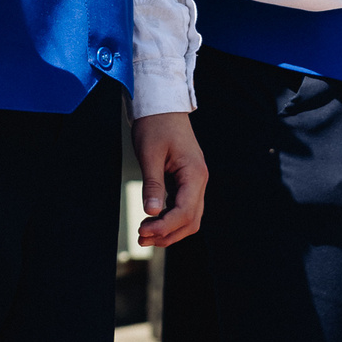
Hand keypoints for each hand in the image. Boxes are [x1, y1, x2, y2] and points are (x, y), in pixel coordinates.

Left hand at [133, 110, 208, 246]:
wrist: (161, 103)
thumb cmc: (155, 124)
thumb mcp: (149, 153)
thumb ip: (153, 184)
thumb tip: (151, 212)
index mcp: (195, 173)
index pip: (185, 211)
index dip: (165, 226)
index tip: (143, 230)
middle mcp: (199, 180)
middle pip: (191, 220)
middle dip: (168, 234)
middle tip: (142, 238)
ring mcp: (194, 180)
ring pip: (189, 216)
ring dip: (169, 230)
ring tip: (145, 236)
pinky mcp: (185, 179)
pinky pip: (182, 206)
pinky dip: (169, 218)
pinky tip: (152, 222)